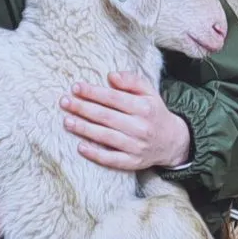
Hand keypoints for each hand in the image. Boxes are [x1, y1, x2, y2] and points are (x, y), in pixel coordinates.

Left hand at [64, 72, 191, 170]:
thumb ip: (132, 81)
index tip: (75, 87)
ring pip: (106, 137)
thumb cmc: (154, 113)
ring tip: (67, 121)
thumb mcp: (150, 92)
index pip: (113, 98)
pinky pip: (111, 159)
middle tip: (64, 102)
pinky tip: (80, 147)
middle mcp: (140, 127)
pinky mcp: (133, 162)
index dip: (93, 92)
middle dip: (83, 108)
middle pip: (106, 116)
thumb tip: (111, 76)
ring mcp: (136, 146)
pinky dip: (95, 154)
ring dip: (84, 129)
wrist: (173, 141)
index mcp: (144, 107)